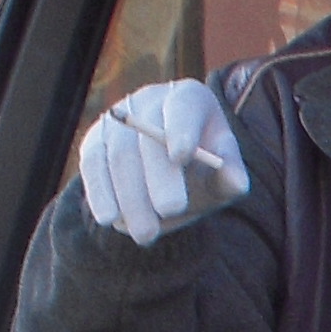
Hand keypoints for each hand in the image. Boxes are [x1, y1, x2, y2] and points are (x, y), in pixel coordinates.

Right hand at [77, 79, 248, 247]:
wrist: (169, 178)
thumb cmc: (203, 172)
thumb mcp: (223, 176)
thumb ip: (231, 178)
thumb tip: (238, 182)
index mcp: (188, 99)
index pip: (183, 107)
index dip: (181, 129)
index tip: (181, 158)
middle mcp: (149, 100)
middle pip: (147, 135)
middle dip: (159, 176)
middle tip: (171, 210)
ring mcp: (117, 119)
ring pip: (118, 153)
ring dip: (130, 196)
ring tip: (146, 233)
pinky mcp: (95, 141)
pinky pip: (92, 165)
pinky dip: (101, 193)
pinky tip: (110, 219)